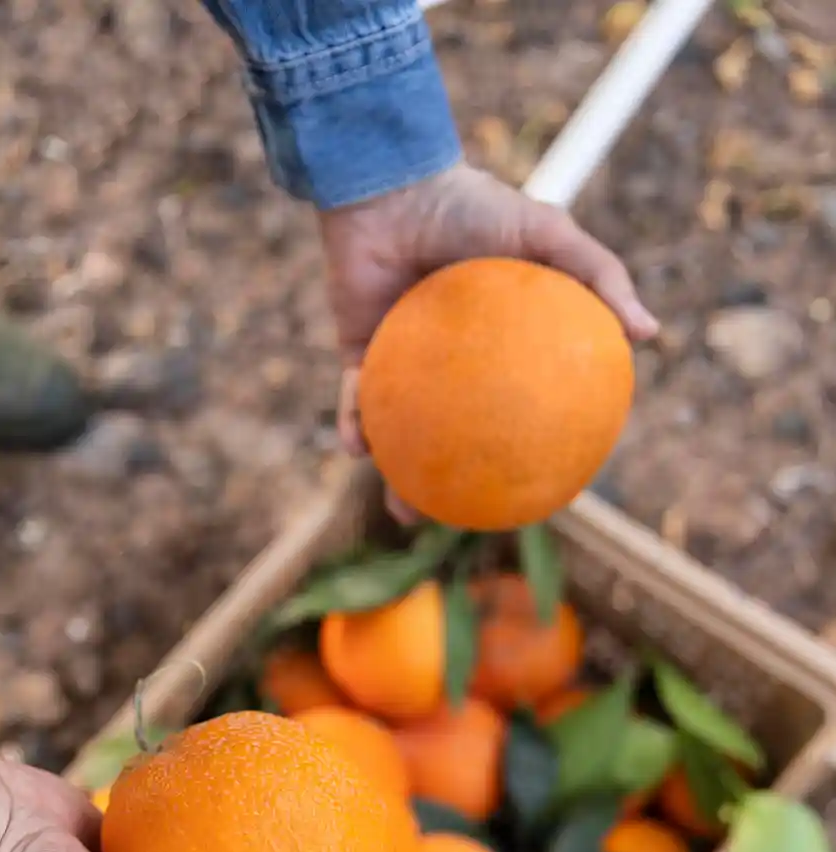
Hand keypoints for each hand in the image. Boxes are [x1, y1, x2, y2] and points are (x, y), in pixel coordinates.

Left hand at [318, 162, 658, 518]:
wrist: (392, 181)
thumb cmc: (471, 204)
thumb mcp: (548, 234)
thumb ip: (598, 277)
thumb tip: (651, 334)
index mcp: (494, 343)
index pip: (513, 405)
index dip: (525, 445)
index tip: (542, 485)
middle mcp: (447, 361)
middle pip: (456, 433)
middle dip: (458, 481)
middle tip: (470, 517)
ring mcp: (402, 359)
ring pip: (402, 431)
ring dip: (397, 473)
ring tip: (402, 511)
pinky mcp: (357, 350)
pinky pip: (355, 399)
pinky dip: (354, 425)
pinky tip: (357, 451)